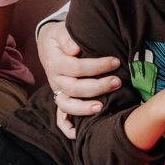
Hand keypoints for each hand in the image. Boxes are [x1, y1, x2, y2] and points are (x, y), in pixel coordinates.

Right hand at [39, 20, 121, 134]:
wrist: (48, 45)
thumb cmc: (59, 37)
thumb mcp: (59, 30)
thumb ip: (66, 37)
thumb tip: (74, 49)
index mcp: (55, 62)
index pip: (77, 68)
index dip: (97, 66)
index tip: (115, 61)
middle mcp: (54, 80)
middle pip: (75, 88)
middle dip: (98, 86)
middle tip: (117, 82)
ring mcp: (57, 92)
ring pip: (68, 105)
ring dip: (85, 108)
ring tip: (103, 107)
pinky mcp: (61, 99)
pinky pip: (61, 118)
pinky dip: (69, 128)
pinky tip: (81, 133)